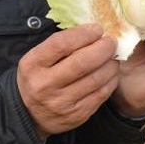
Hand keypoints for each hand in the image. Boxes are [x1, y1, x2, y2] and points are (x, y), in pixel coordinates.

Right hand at [17, 24, 118, 138]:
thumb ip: (64, 42)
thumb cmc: (42, 75)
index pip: (61, 45)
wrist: (31, 113)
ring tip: (113, 56)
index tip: (98, 29)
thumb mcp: (41, 56)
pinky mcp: (77, 115)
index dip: (84, 34)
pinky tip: (111, 71)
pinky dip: (111, 79)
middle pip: (82, 63)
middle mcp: (44, 85)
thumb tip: (96, 29)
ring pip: (96, 79)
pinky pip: (102, 93)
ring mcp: (61, 103)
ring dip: (111, 64)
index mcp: (33, 65)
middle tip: (112, 41)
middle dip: (103, 48)